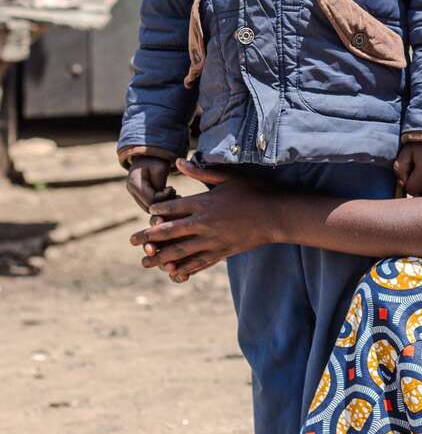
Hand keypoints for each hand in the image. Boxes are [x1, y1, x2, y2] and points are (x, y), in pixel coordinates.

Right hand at [126, 155, 173, 210]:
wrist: (149, 154)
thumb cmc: (156, 159)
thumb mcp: (160, 168)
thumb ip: (160, 184)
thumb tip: (163, 200)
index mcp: (135, 183)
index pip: (151, 200)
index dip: (164, 198)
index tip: (172, 188)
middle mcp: (131, 190)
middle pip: (148, 207)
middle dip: (164, 204)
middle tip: (176, 195)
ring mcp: (133, 193)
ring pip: (149, 207)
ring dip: (162, 204)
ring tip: (174, 195)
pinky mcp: (138, 194)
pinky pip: (149, 204)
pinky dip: (160, 202)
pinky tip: (170, 196)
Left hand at [131, 160, 277, 282]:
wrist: (276, 216)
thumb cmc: (254, 192)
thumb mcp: (228, 177)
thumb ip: (201, 172)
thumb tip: (180, 161)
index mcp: (204, 203)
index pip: (173, 208)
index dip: (158, 212)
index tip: (149, 214)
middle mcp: (204, 224)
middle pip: (170, 232)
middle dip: (149, 238)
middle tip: (132, 241)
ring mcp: (212, 241)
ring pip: (180, 252)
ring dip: (160, 258)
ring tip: (146, 263)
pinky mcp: (222, 253)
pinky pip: (199, 263)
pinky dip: (185, 268)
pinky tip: (174, 272)